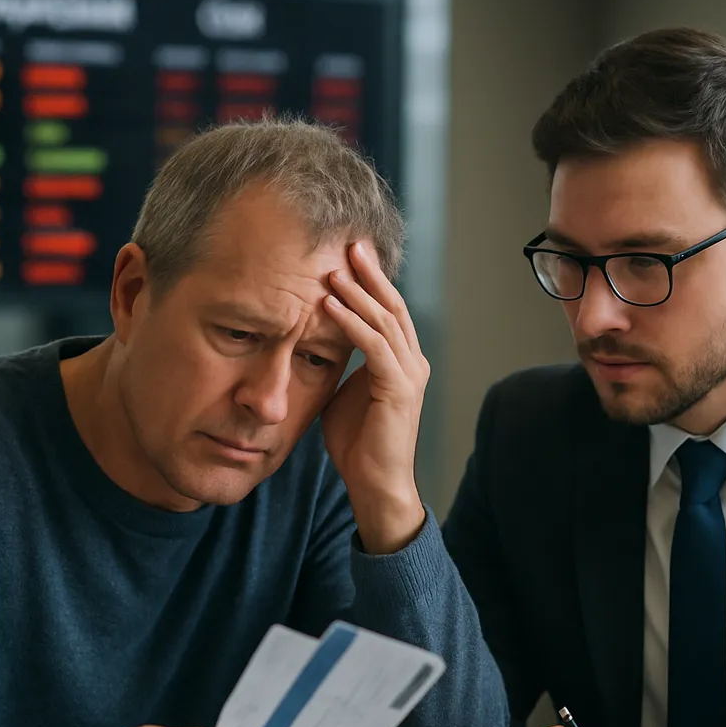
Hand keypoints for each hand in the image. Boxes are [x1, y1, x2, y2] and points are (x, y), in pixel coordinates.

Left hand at [320, 241, 428, 553]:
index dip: (371, 281)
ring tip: (333, 268)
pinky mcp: (398, 390)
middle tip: (349, 242)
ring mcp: (409, 375)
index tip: (348, 254)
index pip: (388, 310)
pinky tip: (329, 305)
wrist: (375, 484)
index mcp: (401, 361)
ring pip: (384, 321)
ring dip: (357, 292)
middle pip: (391, 306)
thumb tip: (313, 339)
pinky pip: (374, 347)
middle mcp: (412, 362)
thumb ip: (338, 364)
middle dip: (370, 273)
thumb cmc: (357, 444)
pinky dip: (351, 323)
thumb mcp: (343, 392)